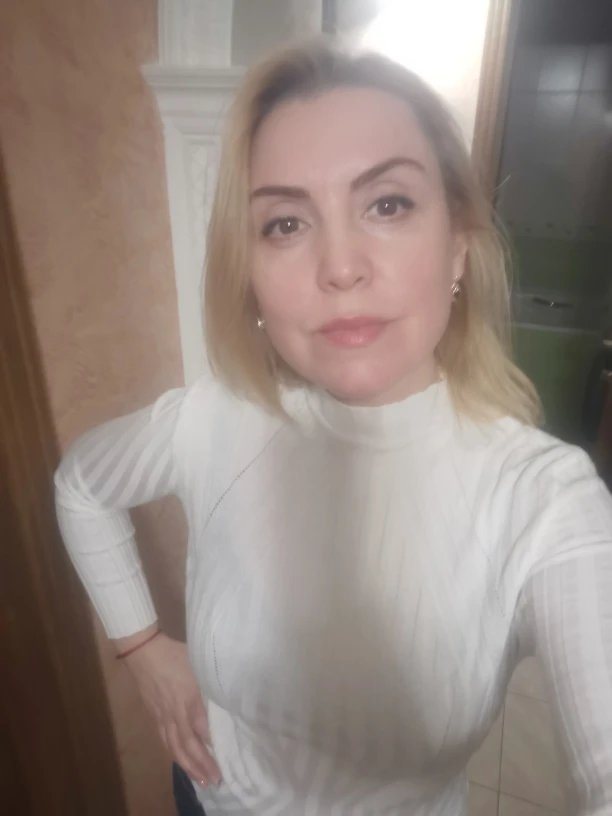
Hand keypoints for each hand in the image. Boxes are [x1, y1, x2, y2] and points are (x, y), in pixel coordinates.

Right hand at [118, 629, 221, 787]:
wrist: (144, 652)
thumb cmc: (175, 654)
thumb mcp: (199, 664)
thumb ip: (211, 681)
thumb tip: (229, 694)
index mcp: (189, 697)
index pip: (202, 727)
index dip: (212, 744)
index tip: (227, 757)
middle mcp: (175, 712)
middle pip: (188, 744)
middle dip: (202, 764)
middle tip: (216, 779)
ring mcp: (163, 716)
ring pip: (175, 747)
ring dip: (188, 765)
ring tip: (201, 780)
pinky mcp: (154, 716)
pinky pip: (165, 740)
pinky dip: (174, 754)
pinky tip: (182, 762)